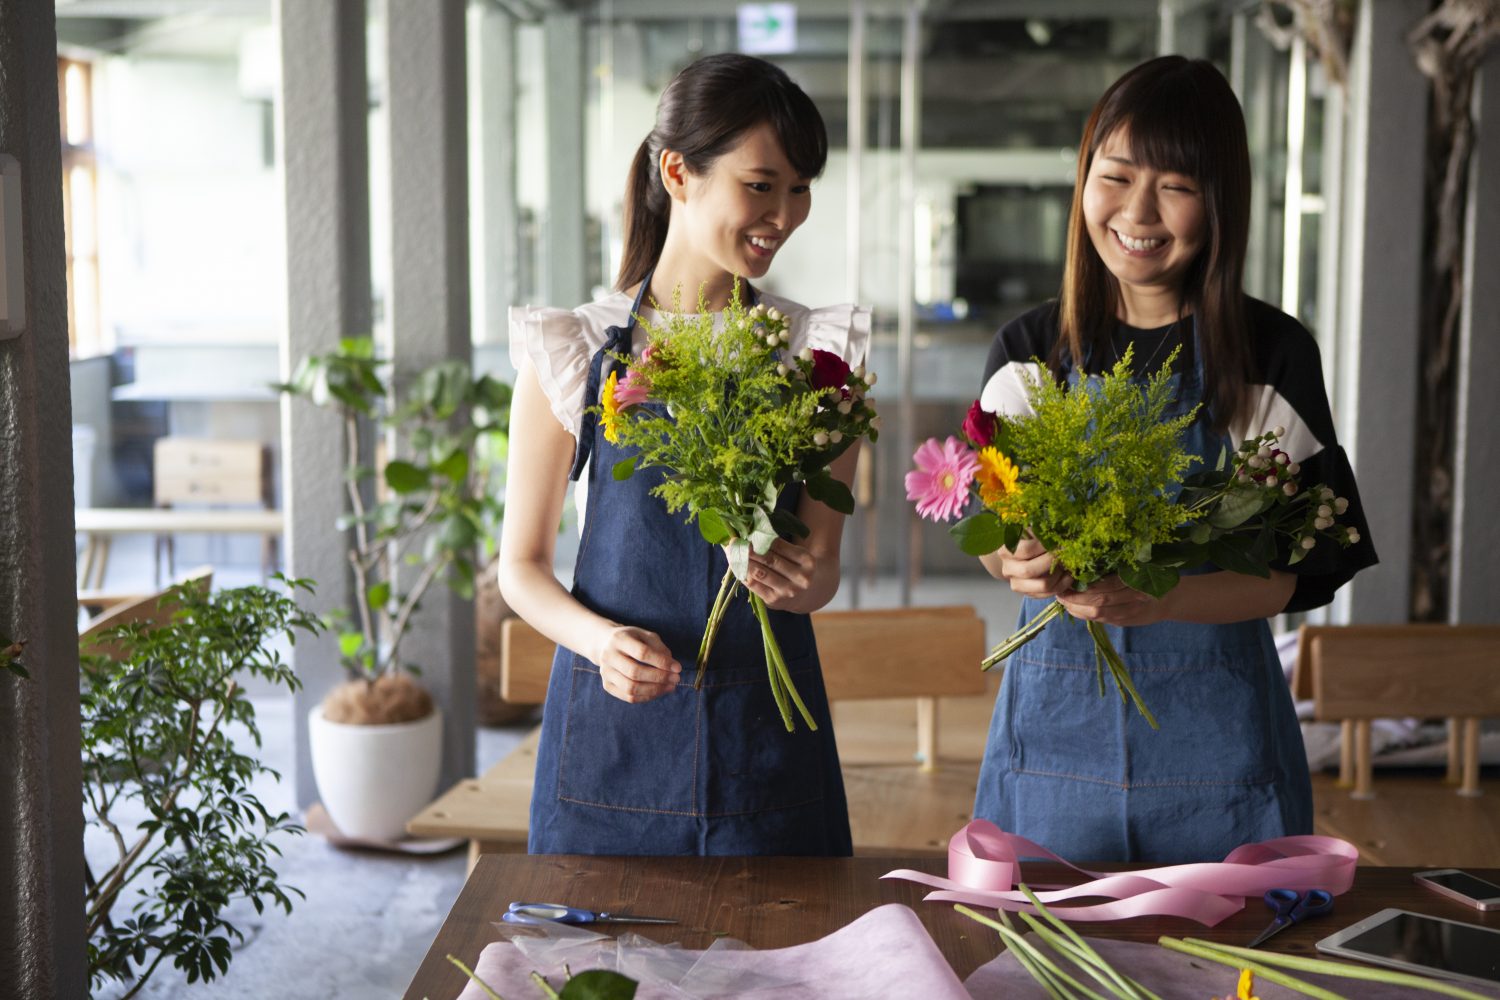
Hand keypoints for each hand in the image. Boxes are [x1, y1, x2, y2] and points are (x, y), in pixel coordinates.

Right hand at [593, 625, 680, 703]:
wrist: (606, 644)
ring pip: (631, 688)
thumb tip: (672, 667)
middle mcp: (608, 656)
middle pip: (634, 672)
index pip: (641, 653)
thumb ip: (659, 648)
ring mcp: (606, 672)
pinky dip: (647, 697)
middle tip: (676, 679)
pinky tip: (659, 692)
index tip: (678, 668)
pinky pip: (628, 697)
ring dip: (654, 690)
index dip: (661, 662)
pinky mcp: (607, 685)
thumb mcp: (646, 635)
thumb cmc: (632, 640)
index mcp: (619, 639)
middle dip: (659, 678)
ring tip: (670, 687)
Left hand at [739, 538, 817, 611]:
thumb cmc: (795, 567)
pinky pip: (754, 585)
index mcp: (806, 560)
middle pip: (769, 559)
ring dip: (743, 561)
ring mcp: (787, 591)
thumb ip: (777, 545)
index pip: (778, 545)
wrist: (806, 594)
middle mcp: (800, 577)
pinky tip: (736, 566)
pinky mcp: (774, 600)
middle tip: (734, 542)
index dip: (760, 538)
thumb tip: (750, 533)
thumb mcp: (795, 554)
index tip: (745, 532)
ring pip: (760, 573)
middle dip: (749, 549)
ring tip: (732, 553)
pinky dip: (743, 574)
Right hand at [995, 537, 1074, 597]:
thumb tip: (1060, 540)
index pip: (1025, 550)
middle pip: (1029, 570)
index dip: (1044, 546)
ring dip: (1059, 575)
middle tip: (1063, 554)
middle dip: (1051, 561)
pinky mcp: (1028, 594)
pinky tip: (1067, 575)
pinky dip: (1062, 585)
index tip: (1056, 542)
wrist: (1023, 555)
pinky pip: (1048, 594)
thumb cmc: (1031, 540)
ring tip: (1066, 564)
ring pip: (1042, 585)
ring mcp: (1016, 583)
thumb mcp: (1033, 532)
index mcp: (1005, 550)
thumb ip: (1042, 534)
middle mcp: (1008, 569)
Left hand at [1056, 575, 1170, 626]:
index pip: (1108, 584)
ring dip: (1076, 607)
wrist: (1167, 599)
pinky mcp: (1124, 622)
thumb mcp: (1137, 565)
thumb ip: (1115, 566)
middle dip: (1076, 597)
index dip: (1087, 583)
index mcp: (1138, 579)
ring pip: (1098, 613)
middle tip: (1060, 589)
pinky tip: (1072, 608)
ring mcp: (1129, 612)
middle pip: (1100, 600)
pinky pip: (1100, 620)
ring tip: (1063, 599)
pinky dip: (1083, 615)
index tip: (1069, 576)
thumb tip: (1085, 563)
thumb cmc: (1148, 575)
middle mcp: (1135, 597)